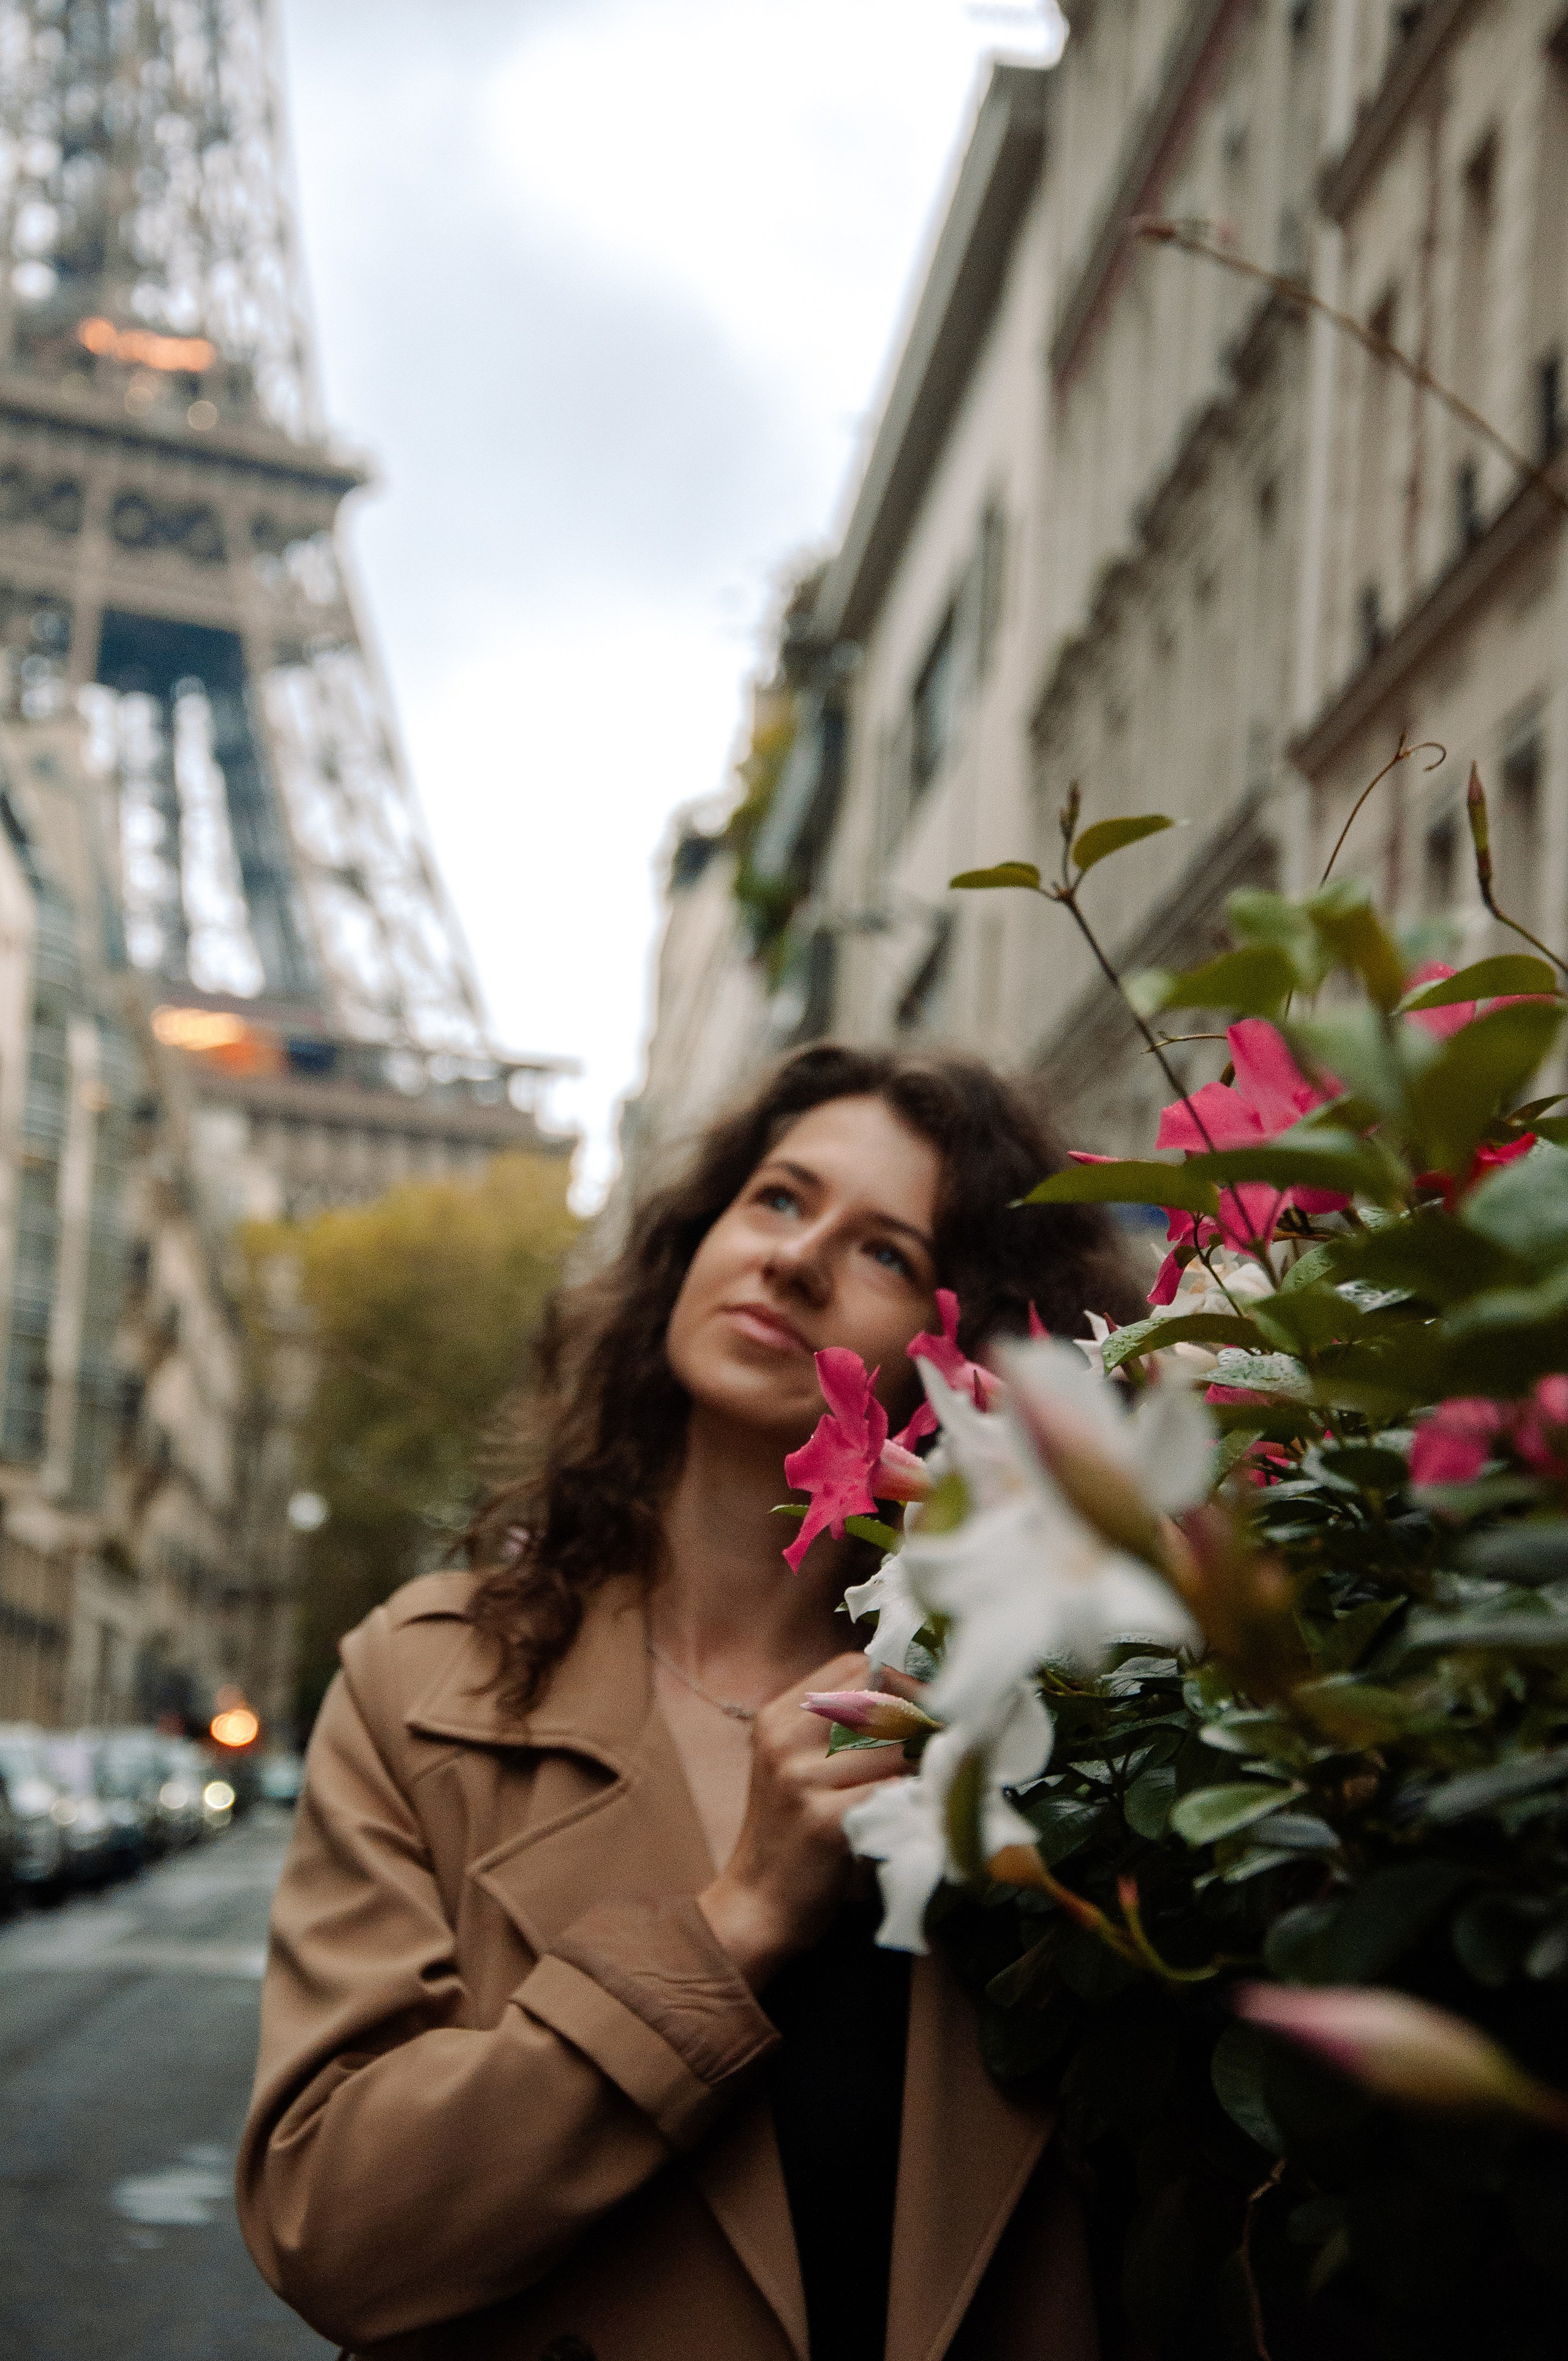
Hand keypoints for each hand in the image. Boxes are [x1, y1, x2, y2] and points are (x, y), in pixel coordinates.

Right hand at [697, 1649, 909, 1987]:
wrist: (758, 1905)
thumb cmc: (790, 1834)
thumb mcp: (798, 1765)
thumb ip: (838, 1728)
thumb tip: (914, 1698)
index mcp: (777, 1716)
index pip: (855, 1666)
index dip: (900, 1681)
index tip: (929, 1706)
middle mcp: (784, 1739)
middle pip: (879, 1700)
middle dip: (921, 1719)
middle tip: (950, 1741)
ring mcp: (800, 1779)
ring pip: (892, 1748)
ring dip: (924, 1763)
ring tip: (939, 1777)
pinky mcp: (823, 1821)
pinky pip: (889, 1792)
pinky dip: (913, 1798)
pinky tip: (922, 1808)